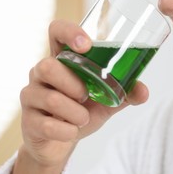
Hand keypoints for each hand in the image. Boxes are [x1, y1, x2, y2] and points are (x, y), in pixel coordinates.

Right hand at [20, 20, 148, 166]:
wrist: (60, 142)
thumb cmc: (82, 111)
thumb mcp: (107, 100)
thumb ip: (125, 93)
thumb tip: (144, 91)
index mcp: (63, 60)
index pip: (56, 31)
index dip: (68, 32)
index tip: (86, 45)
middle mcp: (42, 73)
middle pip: (47, 66)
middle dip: (73, 84)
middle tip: (87, 95)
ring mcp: (31, 95)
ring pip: (50, 97)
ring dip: (75, 112)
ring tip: (83, 118)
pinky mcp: (28, 121)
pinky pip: (47, 125)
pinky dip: (67, 131)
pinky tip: (72, 131)